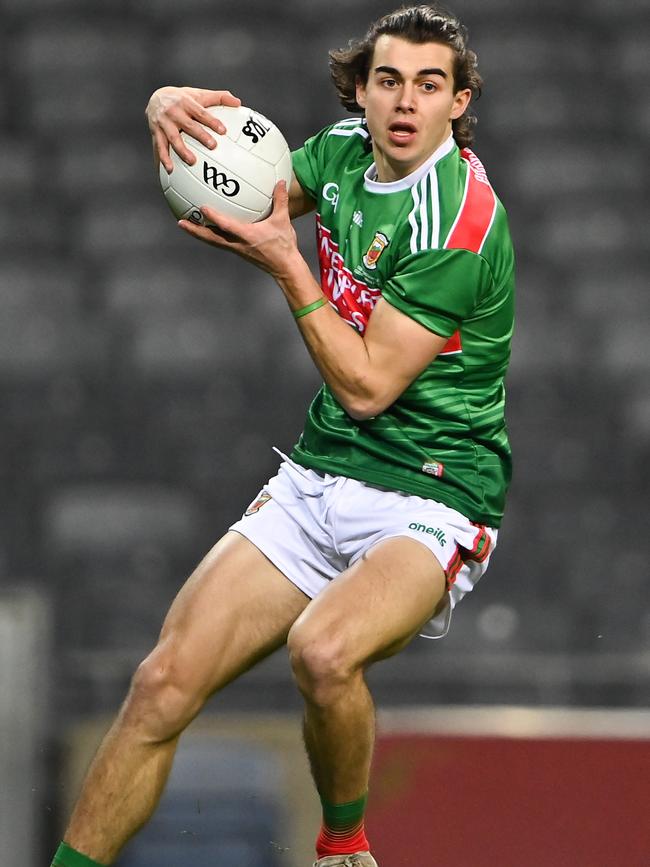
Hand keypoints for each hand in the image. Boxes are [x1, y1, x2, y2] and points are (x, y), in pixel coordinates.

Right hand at [146, 86, 241, 171]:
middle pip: (189, 125)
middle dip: (200, 135)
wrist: (155, 98)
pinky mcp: (156, 132)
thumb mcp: (199, 94)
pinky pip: (160, 147)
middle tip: (212, 146)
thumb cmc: (183, 99)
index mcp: (186, 102)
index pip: (201, 112)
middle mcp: (174, 112)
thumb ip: (219, 98)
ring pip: (173, 138)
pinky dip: (164, 158)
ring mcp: (164, 123)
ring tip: (192, 161)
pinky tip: (170, 169)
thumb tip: (238, 103)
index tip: (223, 130)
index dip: (212, 121)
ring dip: (182, 150)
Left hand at [178, 181, 301, 279]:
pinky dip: (209, 234)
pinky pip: (219, 241)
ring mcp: (236, 249)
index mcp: (247, 236)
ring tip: (185, 224)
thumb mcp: (283, 222)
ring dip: (198, 233)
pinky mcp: (237, 251)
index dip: (214, 217)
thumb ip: (281, 200)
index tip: (202, 207)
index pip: (227, 226)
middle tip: (180, 222)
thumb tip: (280, 181)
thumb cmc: (284, 246)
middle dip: (195, 231)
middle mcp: (238, 244)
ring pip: (212, 241)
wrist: (285, 268)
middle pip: (211, 238)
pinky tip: (205, 227)